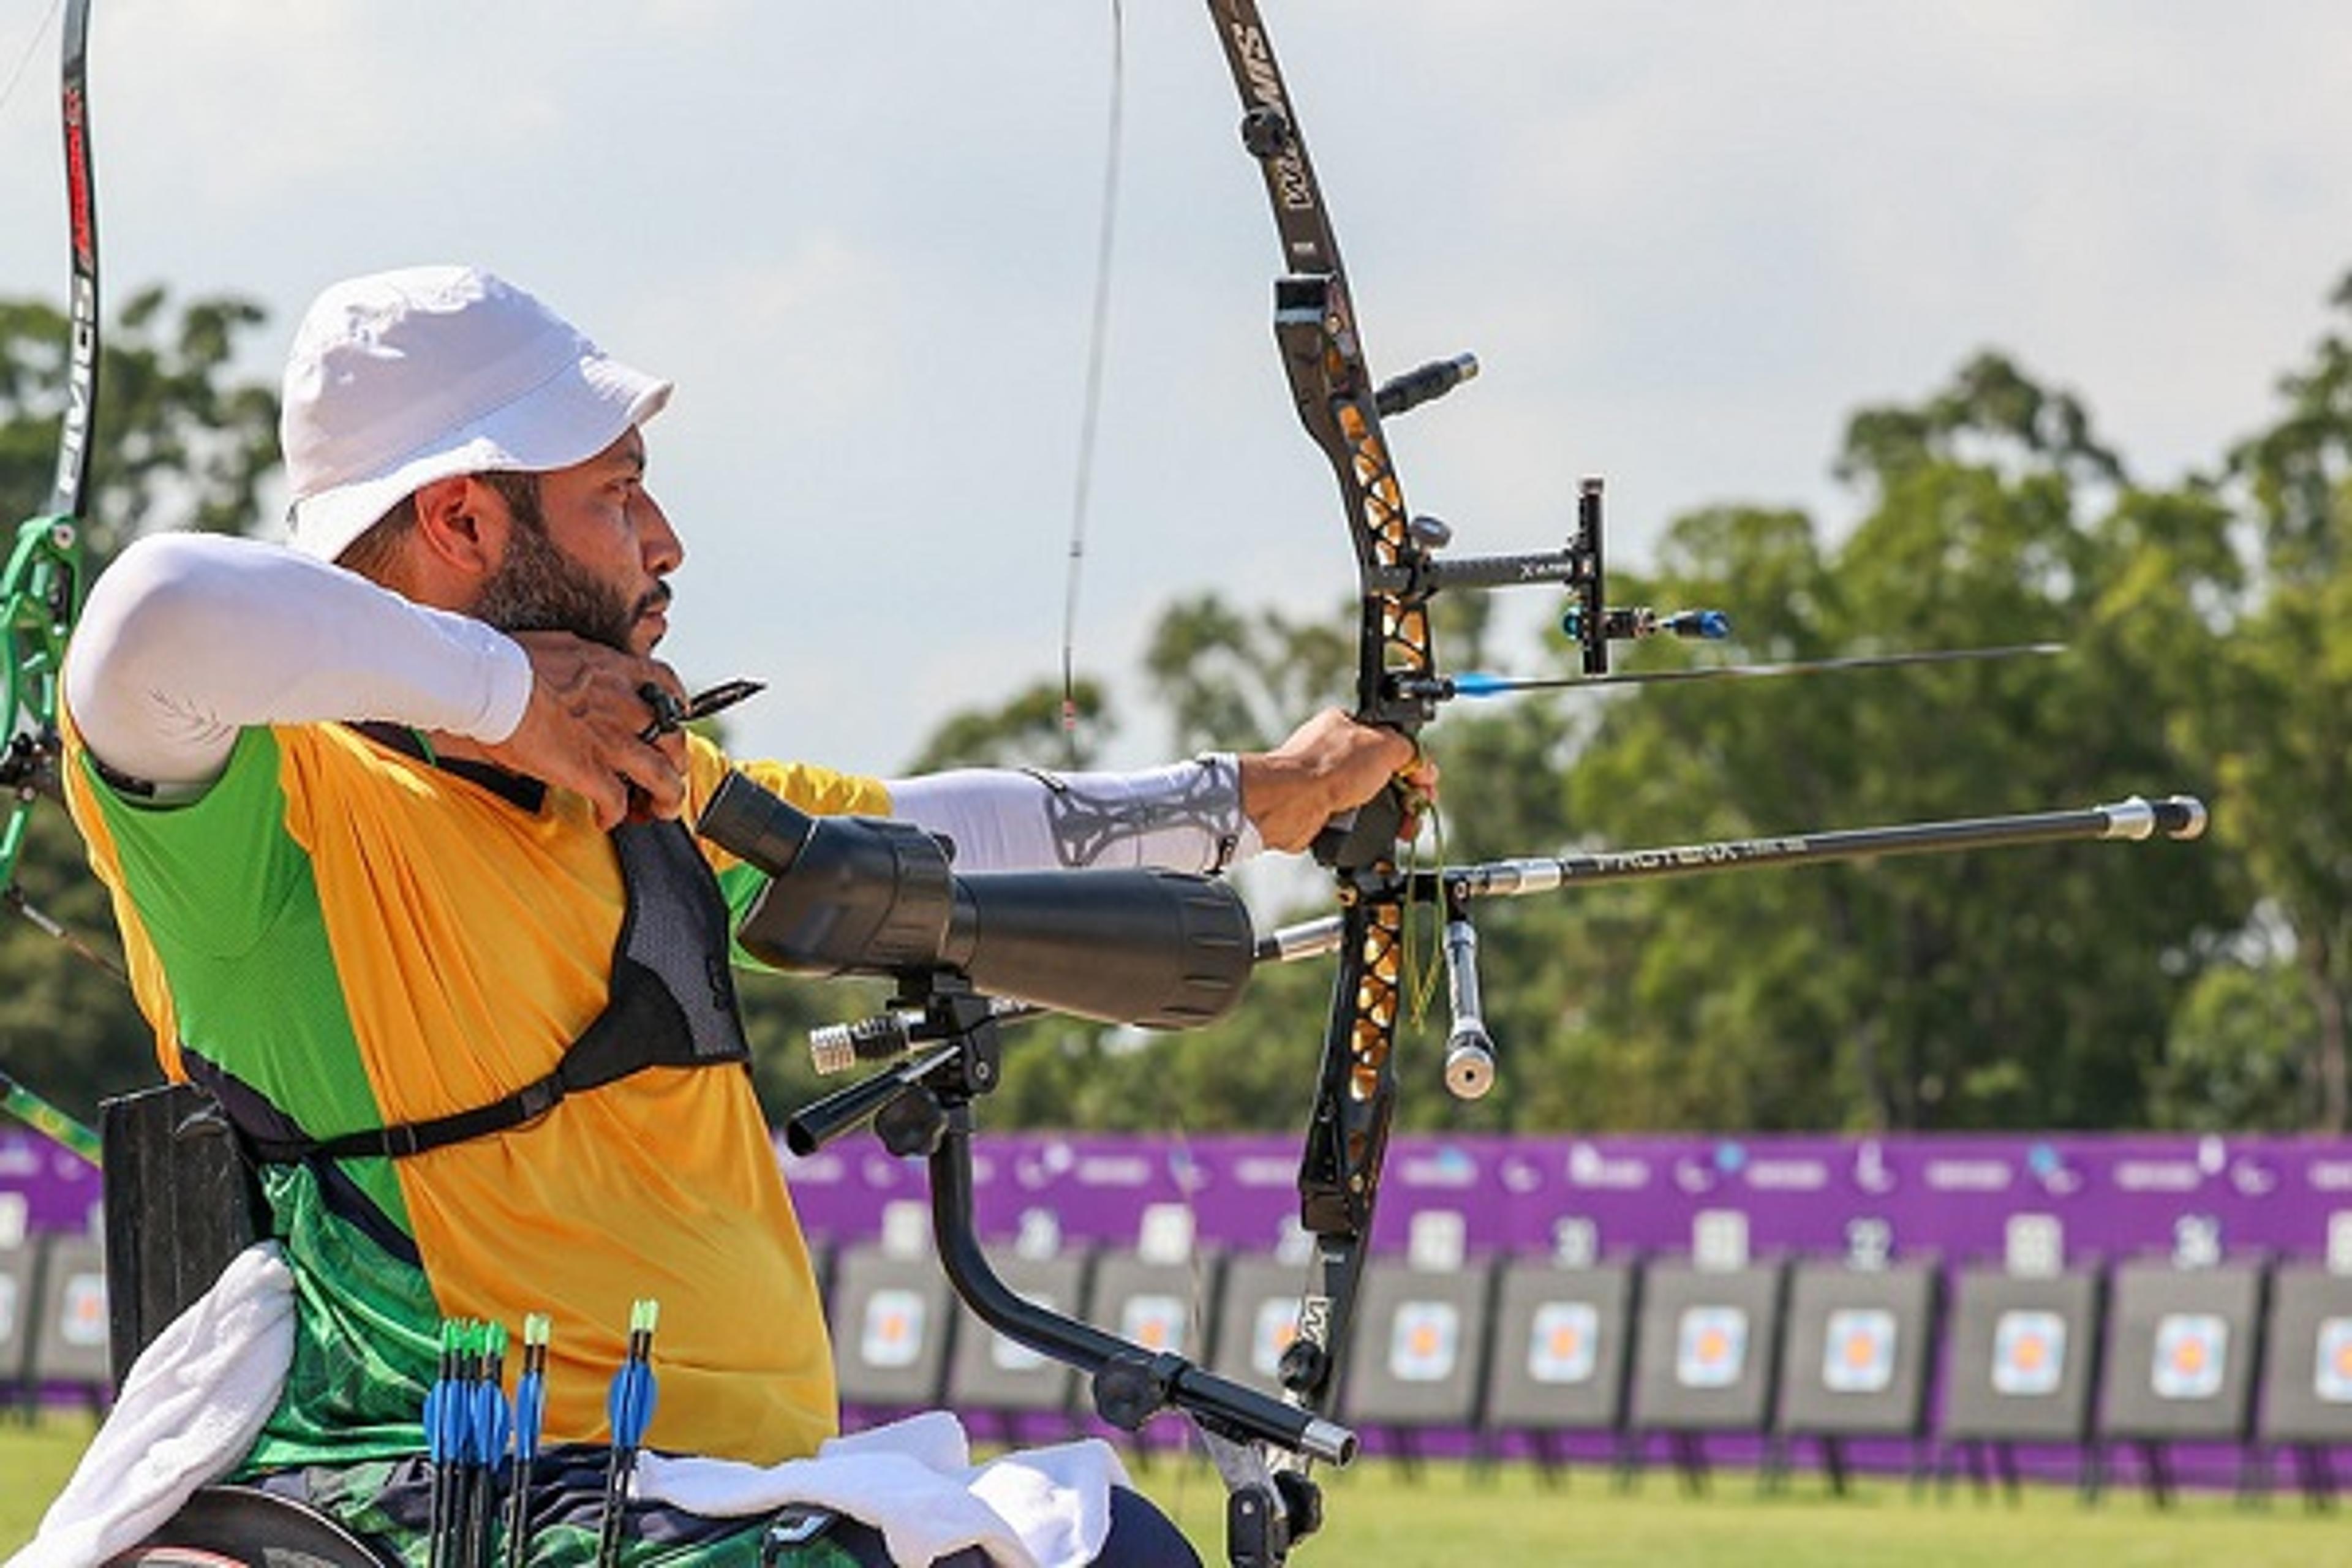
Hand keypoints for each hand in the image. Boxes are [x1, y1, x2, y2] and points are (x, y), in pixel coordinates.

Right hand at [480, 631, 688, 828]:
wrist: (489, 682)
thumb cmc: (509, 661)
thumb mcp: (562, 647)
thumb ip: (583, 661)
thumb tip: (580, 665)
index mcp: (616, 672)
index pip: (667, 685)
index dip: (679, 706)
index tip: (677, 717)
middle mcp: (624, 706)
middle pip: (674, 739)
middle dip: (676, 762)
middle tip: (667, 775)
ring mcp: (611, 741)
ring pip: (663, 778)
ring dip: (666, 799)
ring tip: (657, 810)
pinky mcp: (590, 772)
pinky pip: (616, 802)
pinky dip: (614, 816)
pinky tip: (604, 819)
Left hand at [1237, 708, 1437, 853]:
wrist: (1290, 803)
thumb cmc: (1326, 767)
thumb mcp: (1383, 745)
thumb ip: (1407, 749)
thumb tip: (1420, 763)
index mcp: (1348, 726)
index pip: (1391, 743)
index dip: (1413, 764)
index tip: (1426, 783)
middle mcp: (1336, 754)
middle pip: (1385, 775)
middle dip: (1408, 794)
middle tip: (1418, 808)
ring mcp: (1328, 784)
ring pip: (1373, 801)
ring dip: (1393, 815)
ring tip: (1404, 827)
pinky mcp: (1323, 812)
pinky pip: (1357, 821)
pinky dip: (1370, 828)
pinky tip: (1377, 832)